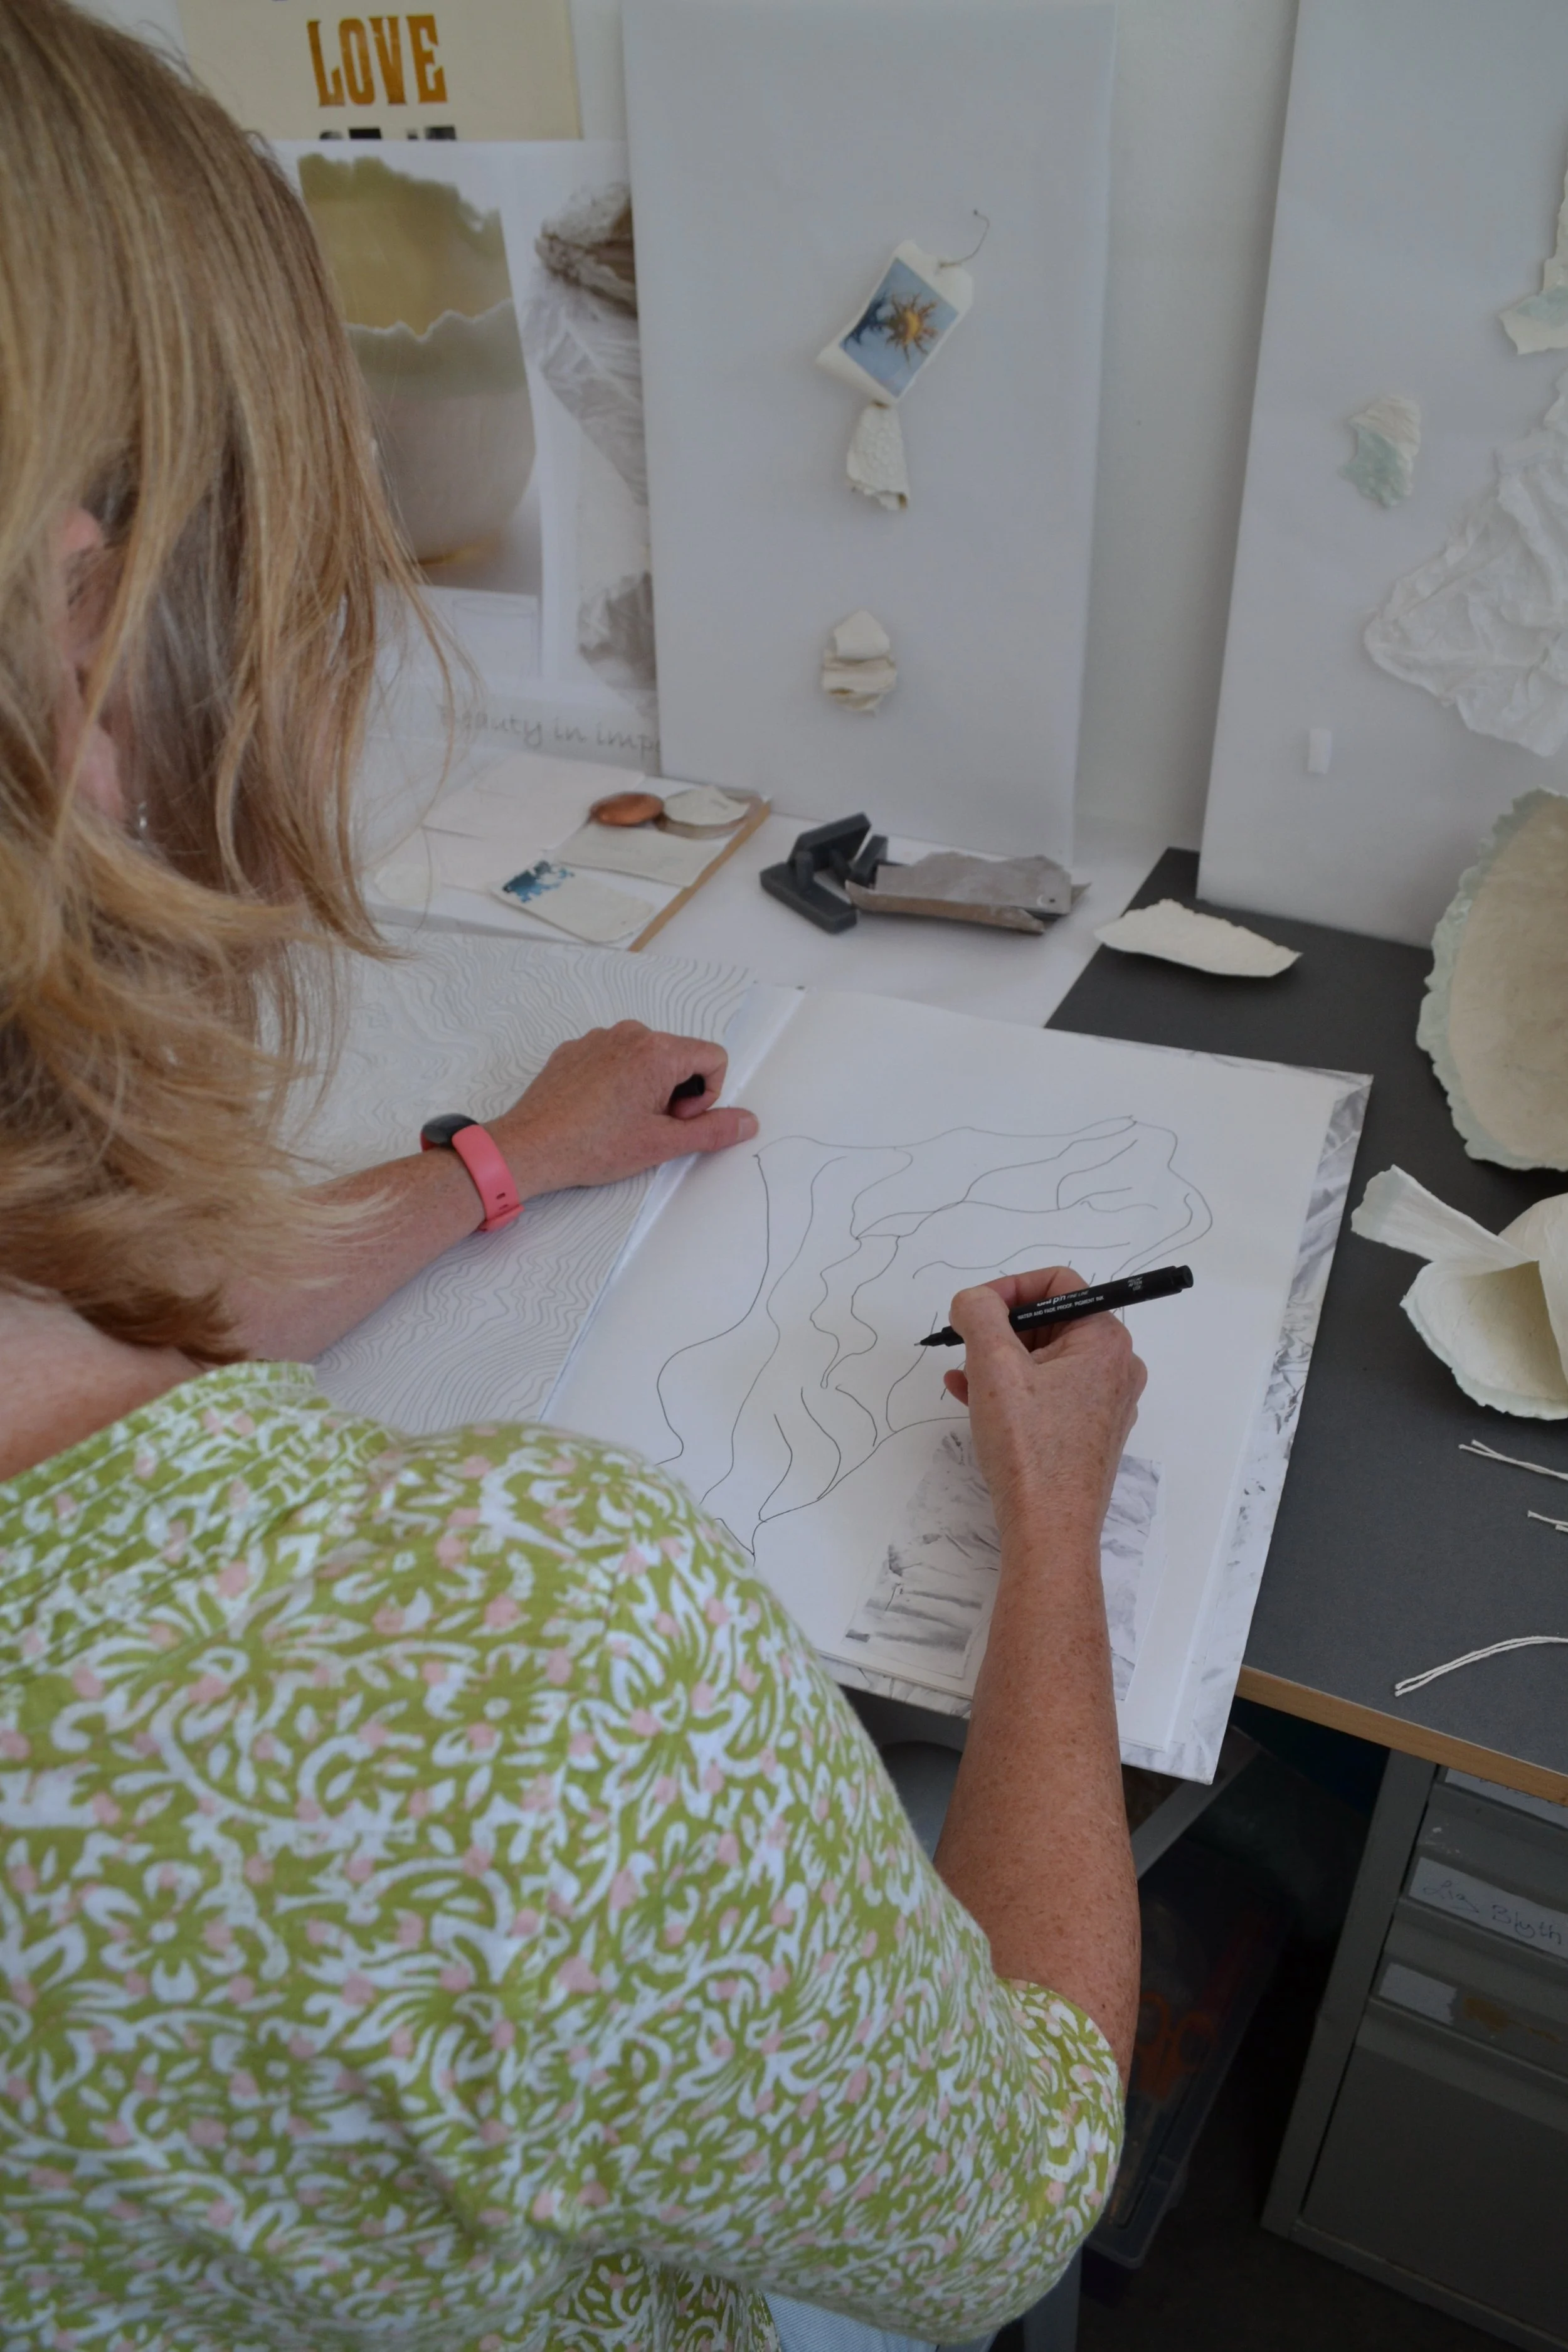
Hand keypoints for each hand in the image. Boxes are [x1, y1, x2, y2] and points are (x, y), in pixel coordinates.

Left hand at [488, 1021, 756, 1196]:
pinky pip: (616, 1058)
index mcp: (658, 1051)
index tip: (677, 1118)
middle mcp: (631, 1034)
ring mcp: (600, 1038)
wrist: (530, 1147)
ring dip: (648, 1087)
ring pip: (647, 1058)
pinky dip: (618, 1082)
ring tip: (621, 1120)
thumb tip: (748, 1122)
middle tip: (649, 1125)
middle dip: (677, 1091)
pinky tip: (599, 1112)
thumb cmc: (592, 1146)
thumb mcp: (662, 1144)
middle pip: (680, 1056)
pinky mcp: (576, 1049)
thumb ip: (713, 1130)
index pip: (713, 1058)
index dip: (706, 1095)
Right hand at [944, 1266, 1146, 1547]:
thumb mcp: (994, 1365)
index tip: (972, 1311)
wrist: (1048, 1529)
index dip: (1009, 1288)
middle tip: (966, 1351)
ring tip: (963, 1380)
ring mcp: (1105, 1403)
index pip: (1058, 1284)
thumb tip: (973, 1300)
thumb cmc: (1028, 1447)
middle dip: (1000, 1332)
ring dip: (998, 1362)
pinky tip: (972, 1400)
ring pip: (1044, 1360)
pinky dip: (1011, 1390)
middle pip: (1050, 1322)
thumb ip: (979, 1313)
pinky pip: (1047, 1393)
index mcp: (1105, 1341)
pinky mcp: (1088, 1432)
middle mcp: (1116, 1367)